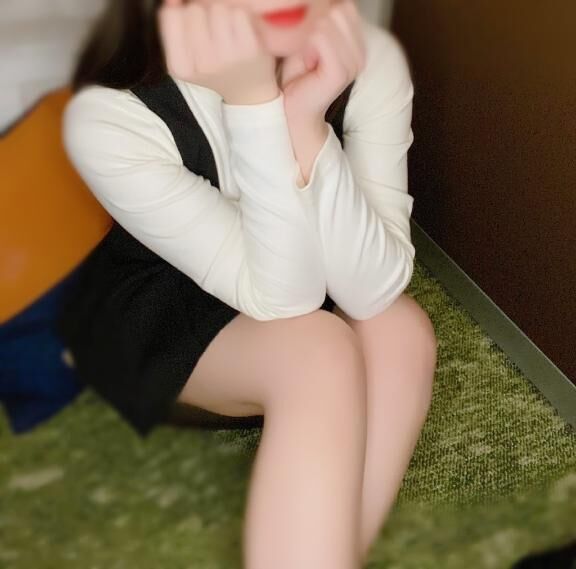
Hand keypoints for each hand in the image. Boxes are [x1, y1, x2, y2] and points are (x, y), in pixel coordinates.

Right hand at [157, 0, 278, 104]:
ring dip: (224, 15)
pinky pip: (238, 13)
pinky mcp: (248, 49)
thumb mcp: (186, 54)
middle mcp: (202, 65)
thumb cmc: (216, 67)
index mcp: (180, 67)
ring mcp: (226, 58)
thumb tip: (172, 2)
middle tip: (213, 33)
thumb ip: (175, 24)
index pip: (169, 16)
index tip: (192, 25)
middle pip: (193, 10)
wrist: (248, 90)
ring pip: (217, 8)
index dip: (182, 13)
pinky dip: (242, 18)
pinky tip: (242, 35)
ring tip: (228, 35)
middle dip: (203, 15)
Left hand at [280, 0, 366, 122]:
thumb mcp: (307, 39)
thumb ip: (317, 19)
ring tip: (308, 59)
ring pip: (328, 20)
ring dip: (309, 36)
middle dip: (316, 24)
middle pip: (339, 8)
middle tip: (308, 51)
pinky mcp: (341, 72)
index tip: (311, 41)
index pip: (345, 4)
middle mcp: (361, 51)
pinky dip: (307, 46)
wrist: (292, 108)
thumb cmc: (296, 75)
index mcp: (357, 42)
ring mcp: (354, 62)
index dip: (321, 15)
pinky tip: (308, 64)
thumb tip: (319, 1)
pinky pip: (321, 36)